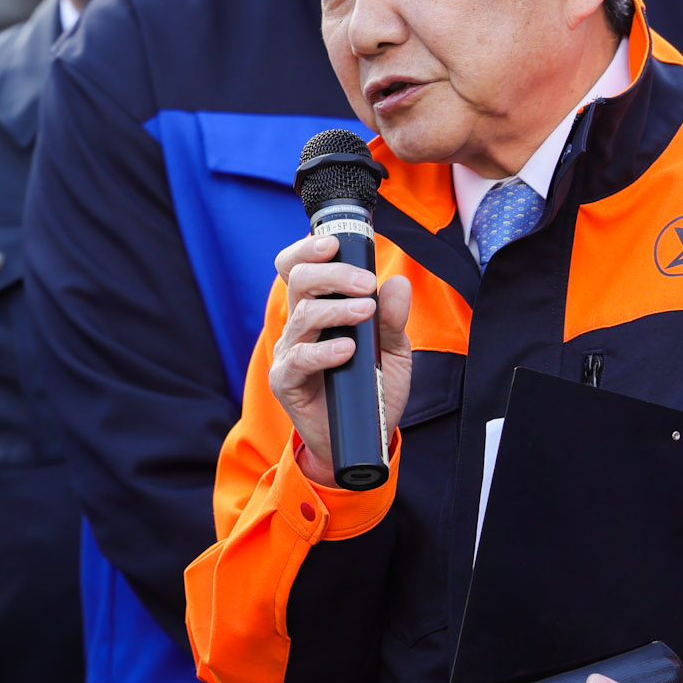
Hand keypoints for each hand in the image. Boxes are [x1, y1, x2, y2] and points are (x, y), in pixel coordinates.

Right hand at [266, 233, 411, 486]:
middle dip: (332, 275)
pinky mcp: (285, 382)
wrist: (364, 438)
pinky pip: (297, 358)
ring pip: (302, 316)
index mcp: (319, 309)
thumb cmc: (372, 388)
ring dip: (336, 309)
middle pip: (298, 282)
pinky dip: (323, 351)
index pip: (298, 268)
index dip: (307, 250)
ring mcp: (289, 353)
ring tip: (365, 313)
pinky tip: (347, 350)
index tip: (334, 244)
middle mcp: (299, 326)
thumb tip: (397, 283)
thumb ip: (392, 318)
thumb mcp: (393, 350)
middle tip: (365, 284)